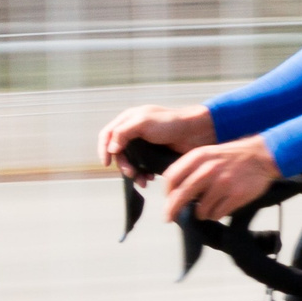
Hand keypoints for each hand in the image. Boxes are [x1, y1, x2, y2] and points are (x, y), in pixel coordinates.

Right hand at [99, 103, 214, 178]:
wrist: (198, 131)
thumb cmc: (172, 123)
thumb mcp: (144, 122)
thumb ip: (124, 132)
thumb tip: (111, 149)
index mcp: (129, 120)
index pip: (107, 135)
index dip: (103, 149)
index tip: (107, 163)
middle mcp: (134, 131)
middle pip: (118, 152)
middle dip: (123, 164)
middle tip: (131, 173)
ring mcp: (145, 143)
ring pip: (130, 161)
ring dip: (133, 172)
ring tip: (142, 180)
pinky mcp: (155, 154)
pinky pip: (143, 166)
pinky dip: (143, 174)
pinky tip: (149, 179)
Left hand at [158, 137, 279, 222]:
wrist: (262, 156)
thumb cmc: (232, 157)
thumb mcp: (208, 153)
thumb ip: (190, 168)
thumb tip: (173, 192)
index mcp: (199, 157)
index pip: (172, 178)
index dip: (167, 193)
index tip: (168, 200)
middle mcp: (208, 170)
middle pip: (181, 196)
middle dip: (173, 210)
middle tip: (169, 217)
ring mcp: (223, 183)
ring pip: (200, 209)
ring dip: (201, 213)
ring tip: (208, 208)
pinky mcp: (236, 195)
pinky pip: (216, 214)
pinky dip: (215, 214)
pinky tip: (220, 208)